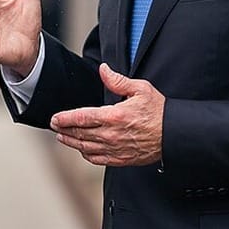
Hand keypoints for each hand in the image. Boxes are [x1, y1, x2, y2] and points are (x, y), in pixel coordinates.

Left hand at [50, 63, 164, 166]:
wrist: (173, 134)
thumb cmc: (159, 111)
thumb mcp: (140, 89)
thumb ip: (118, 80)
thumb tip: (103, 70)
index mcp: (113, 116)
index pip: (81, 118)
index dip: (64, 119)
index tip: (55, 118)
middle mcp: (111, 134)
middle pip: (79, 134)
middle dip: (63, 130)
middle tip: (54, 126)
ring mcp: (114, 149)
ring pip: (85, 148)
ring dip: (71, 143)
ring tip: (62, 138)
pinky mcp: (120, 159)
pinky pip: (97, 159)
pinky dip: (86, 154)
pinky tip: (82, 149)